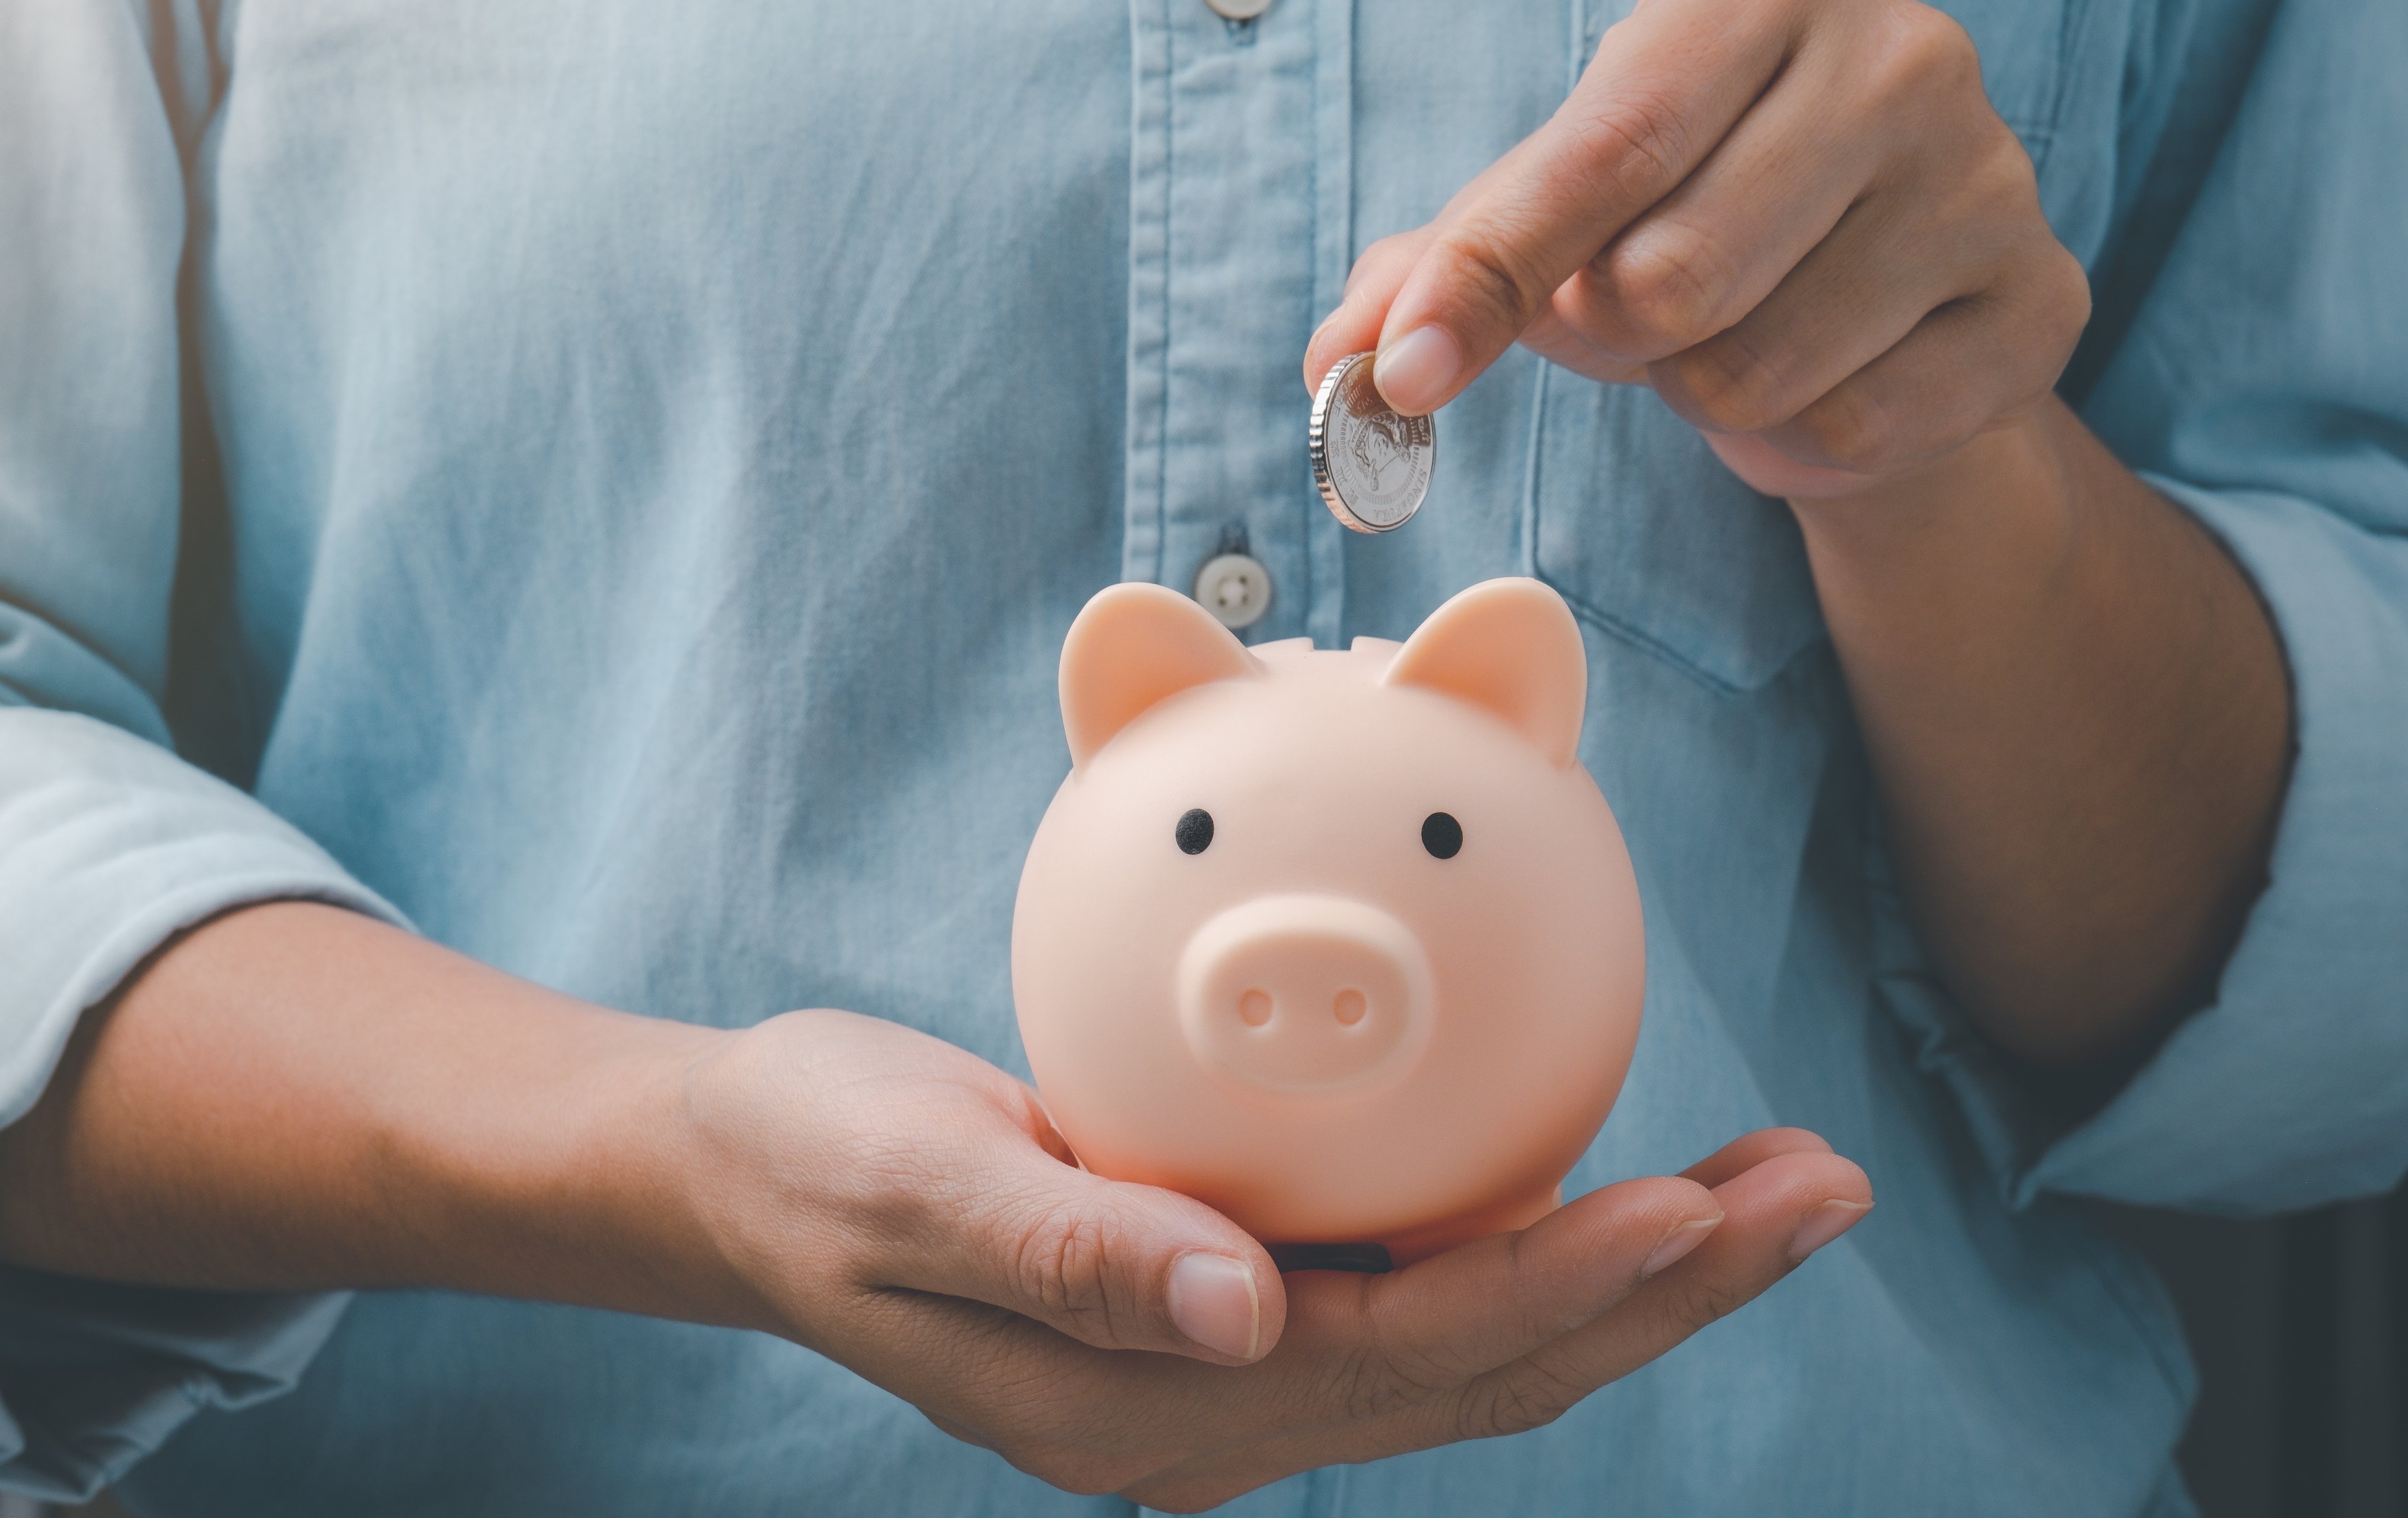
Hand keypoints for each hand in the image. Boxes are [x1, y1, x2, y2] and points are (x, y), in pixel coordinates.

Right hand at [0, 909, 1870, 1508]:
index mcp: (1155, 1405)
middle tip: (1823, 1190)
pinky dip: (1542, 1234)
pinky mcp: (1236, 1300)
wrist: (746, 1169)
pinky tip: (1616, 1171)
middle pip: (1493, 1366)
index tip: (1699, 1208)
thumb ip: (1070, 1253)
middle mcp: (1221, 1409)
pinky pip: (1425, 1280)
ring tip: (1778, 1186)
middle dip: (1670, 1289)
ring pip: (1483, 1334)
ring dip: (1641, 1269)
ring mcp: (1236, 1365)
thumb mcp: (910, 1186)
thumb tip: (1237, 1323)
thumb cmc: (816, 1160)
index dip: (1566, 1292)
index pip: (1411, 1356)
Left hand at [1303, 0, 2089, 500]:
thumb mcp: (1558, 210)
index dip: (1485, 277)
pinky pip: (1849, 428)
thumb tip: (1335, 365)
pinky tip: (1825, 369)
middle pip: (1671, 282)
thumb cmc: (1691, 213)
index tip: (1400, 375)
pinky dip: (1798, 437)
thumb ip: (1439, 269)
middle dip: (1613, 337)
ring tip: (1740, 330)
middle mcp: (1901, 55)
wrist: (1885, 284)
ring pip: (1753, 373)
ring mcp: (1991, 177)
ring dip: (1704, 391)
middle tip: (1637, 314)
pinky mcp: (2039, 303)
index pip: (1598, 153)